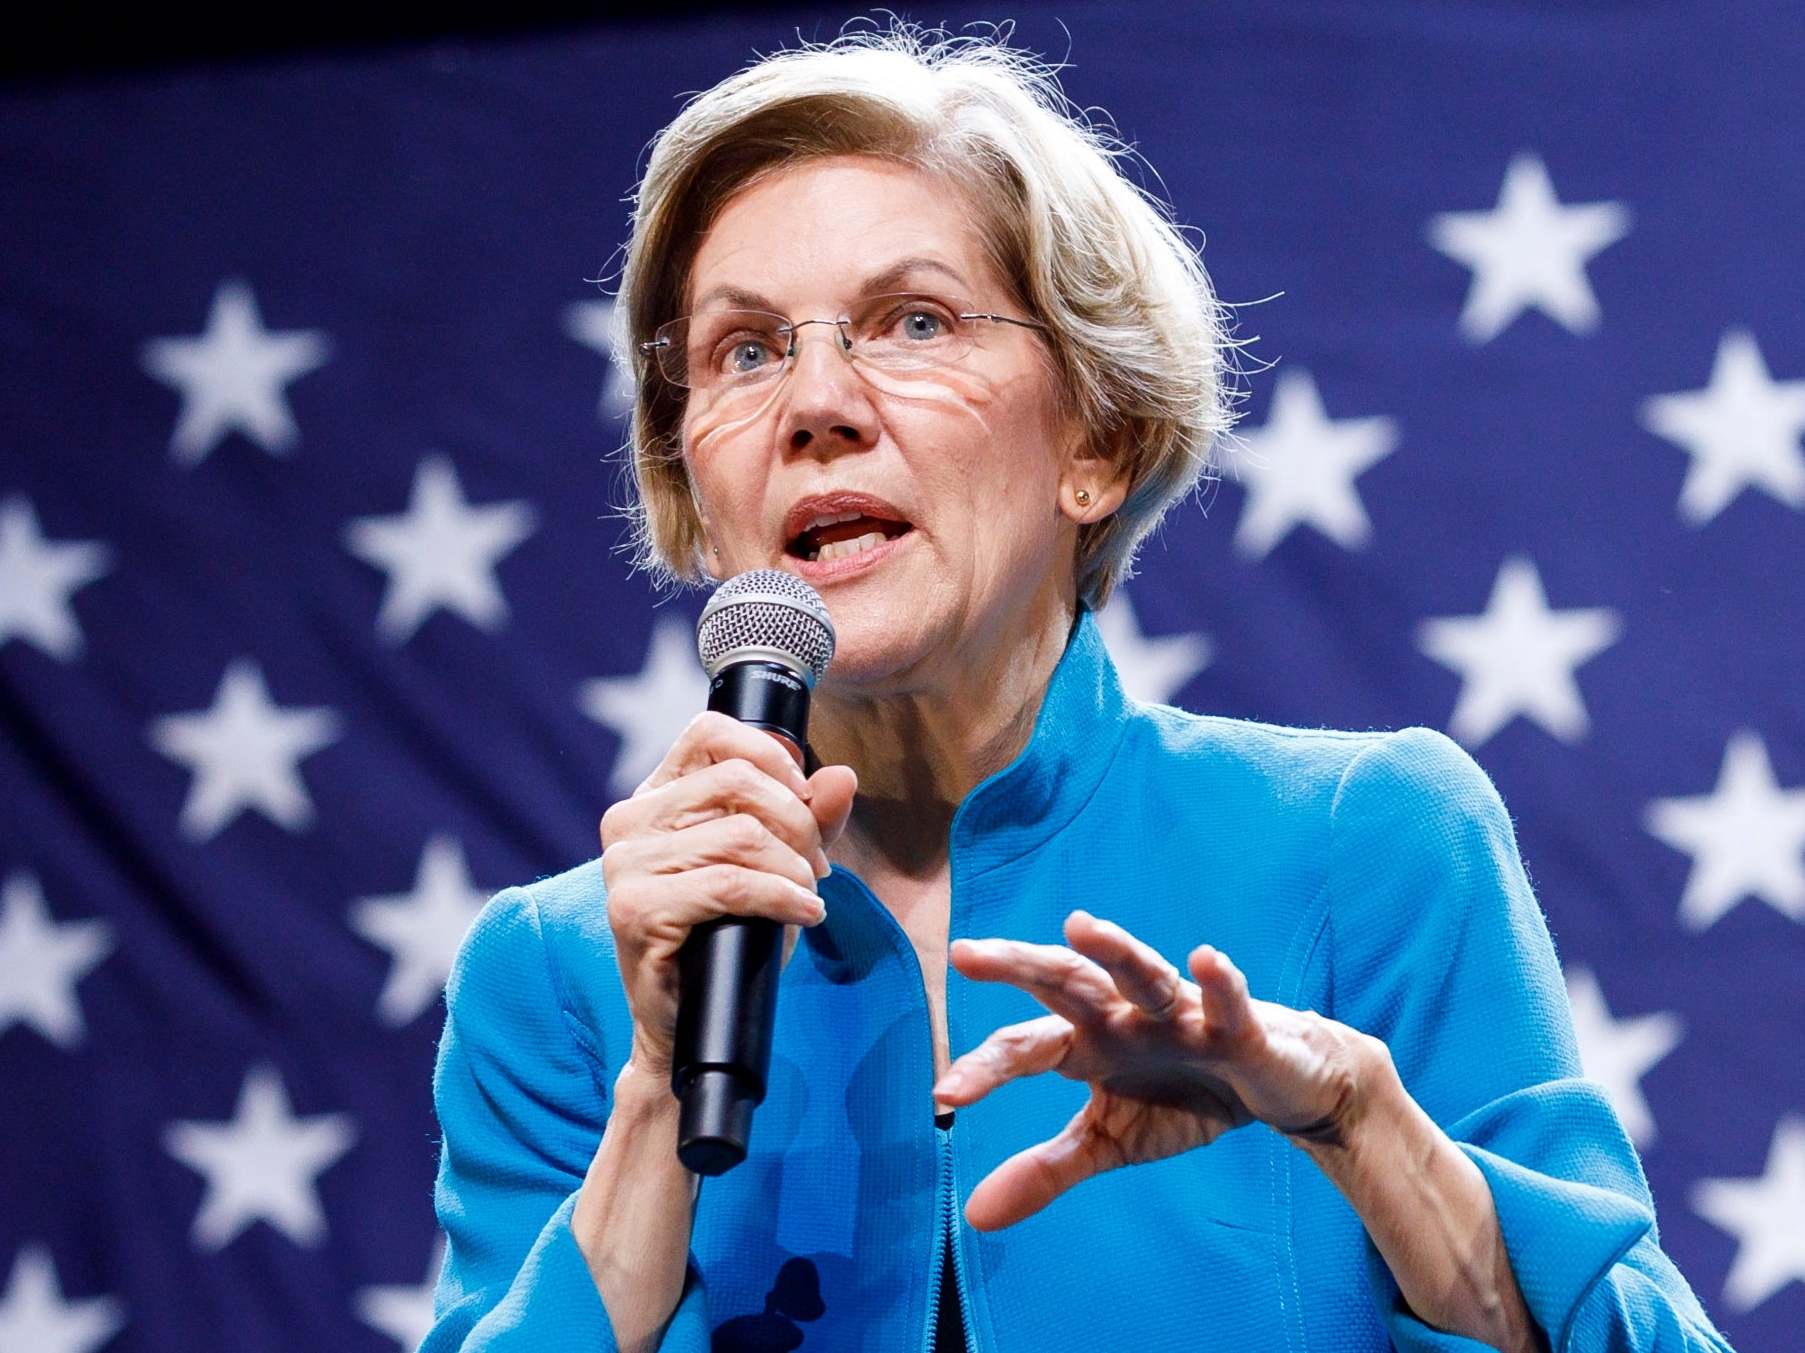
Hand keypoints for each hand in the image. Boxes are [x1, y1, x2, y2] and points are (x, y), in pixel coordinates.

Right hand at [600, 711, 857, 1079]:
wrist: (686, 1025)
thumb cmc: (727, 940)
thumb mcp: (777, 867)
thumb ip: (809, 820)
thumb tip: (843, 777)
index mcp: (655, 797)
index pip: (709, 732)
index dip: (771, 755)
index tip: (804, 797)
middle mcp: (630, 821)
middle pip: (737, 781)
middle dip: (798, 823)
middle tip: (817, 868)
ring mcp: (626, 865)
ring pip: (741, 835)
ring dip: (794, 868)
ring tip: (806, 896)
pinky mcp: (636, 910)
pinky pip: (730, 884)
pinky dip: (781, 897)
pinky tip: (802, 914)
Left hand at [935, 909, 1384, 1229]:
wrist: (1280, 1090)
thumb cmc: (1185, 1097)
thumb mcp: (1111, 1140)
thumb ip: (1047, 1168)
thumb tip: (973, 1216)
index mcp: (1089, 1041)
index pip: (1029, 1047)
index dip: (988, 1067)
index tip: (945, 1094)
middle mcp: (1126, 1015)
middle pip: (1067, 980)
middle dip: (1020, 963)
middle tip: (968, 952)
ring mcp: (1182, 1013)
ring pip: (1142, 973)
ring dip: (1114, 948)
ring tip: (1079, 923)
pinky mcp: (1241, 1024)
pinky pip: (1228, 1000)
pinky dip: (1219, 980)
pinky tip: (1206, 958)